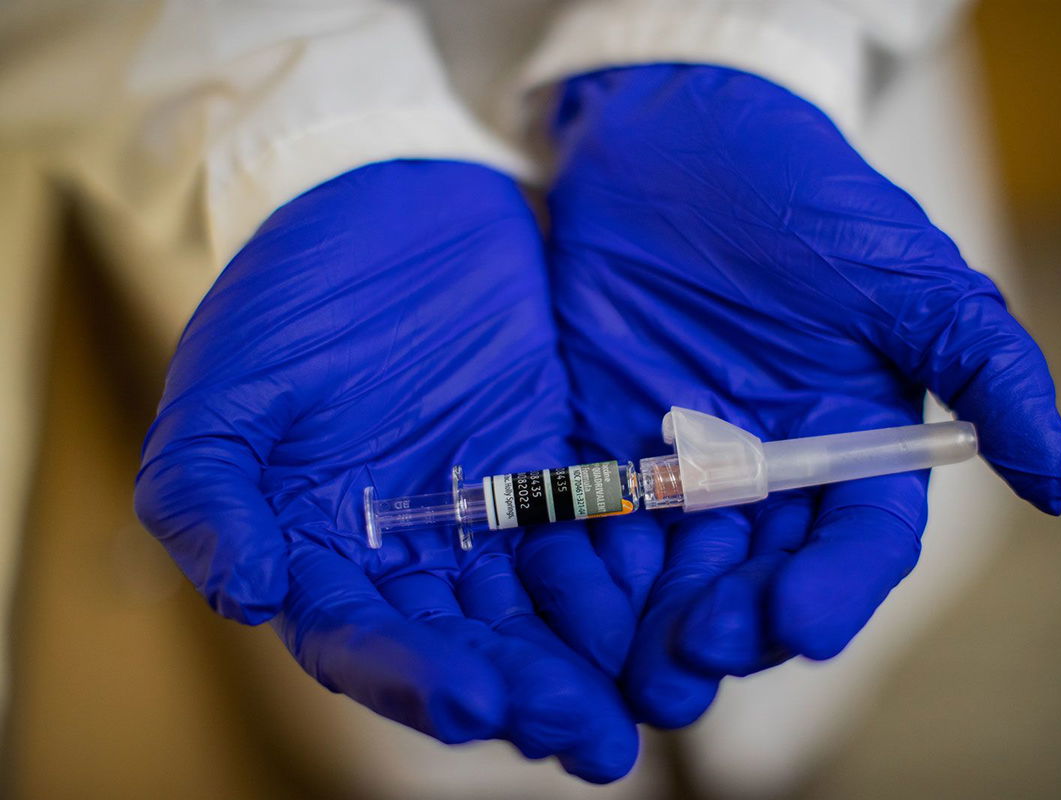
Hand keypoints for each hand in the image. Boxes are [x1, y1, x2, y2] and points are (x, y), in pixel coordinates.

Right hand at [135, 161, 636, 780]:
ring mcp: (492, 512)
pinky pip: (597, 530)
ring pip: (542, 606)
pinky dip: (626, 571)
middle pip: (471, 644)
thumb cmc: (287, 298)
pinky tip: (667, 607)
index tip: (477, 703)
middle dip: (529, 693)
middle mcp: (415, 552)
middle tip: (590, 741)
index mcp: (328, 553)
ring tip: (643, 704)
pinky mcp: (556, 465)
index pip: (367, 643)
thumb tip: (246, 600)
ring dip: (591, 657)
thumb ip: (208, 499)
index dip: (418, 679)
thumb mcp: (223, 391)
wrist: (387, 202)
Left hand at [547, 66, 1060, 726]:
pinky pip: (593, 519)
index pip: (853, 542)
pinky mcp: (600, 442)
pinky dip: (582, 565)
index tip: (800, 628)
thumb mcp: (904, 272)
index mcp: (850, 444)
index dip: (833, 589)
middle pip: (758, 573)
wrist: (675, 142)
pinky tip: (567, 599)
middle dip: (733, 620)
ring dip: (655, 621)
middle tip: (698, 652)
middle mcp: (767, 470)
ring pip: (674, 568)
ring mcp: (679, 461)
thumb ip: (984, 367)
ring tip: (634, 666)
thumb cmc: (805, 197)